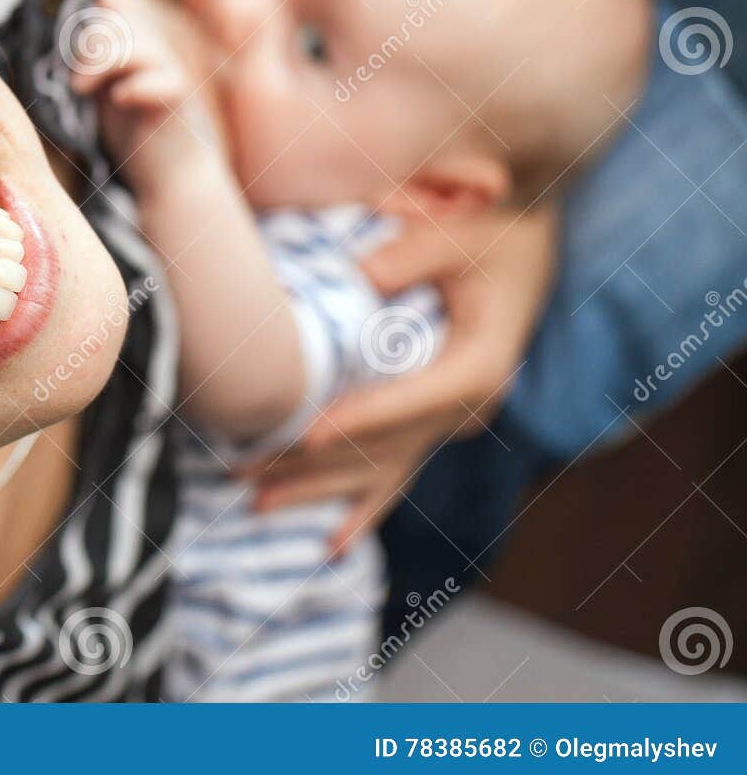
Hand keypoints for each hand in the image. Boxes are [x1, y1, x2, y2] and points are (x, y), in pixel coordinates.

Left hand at [70, 0, 224, 187]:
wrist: (171, 174)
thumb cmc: (131, 133)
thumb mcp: (99, 91)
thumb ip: (83, 62)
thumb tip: (46, 37)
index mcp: (130, 43)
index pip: (108, 2)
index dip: (85, 3)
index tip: (56, 21)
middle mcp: (151, 50)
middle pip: (116, 22)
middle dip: (86, 44)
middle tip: (73, 80)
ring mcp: (169, 71)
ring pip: (135, 45)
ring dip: (102, 63)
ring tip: (82, 90)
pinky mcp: (179, 98)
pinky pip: (162, 78)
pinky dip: (135, 86)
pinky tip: (119, 100)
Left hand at [241, 203, 559, 554]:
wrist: (529, 244)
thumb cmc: (494, 232)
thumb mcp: (461, 233)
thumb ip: (413, 252)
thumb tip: (362, 274)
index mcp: (477, 366)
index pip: (407, 402)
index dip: (355, 421)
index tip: (302, 436)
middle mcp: (467, 406)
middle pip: (382, 447)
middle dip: (311, 463)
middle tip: (244, 473)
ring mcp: (453, 420)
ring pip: (380, 468)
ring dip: (318, 488)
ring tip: (257, 502)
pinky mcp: (439, 421)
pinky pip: (398, 470)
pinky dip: (365, 506)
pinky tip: (333, 543)